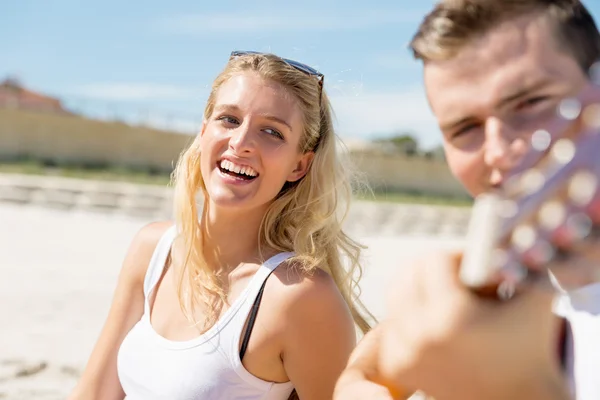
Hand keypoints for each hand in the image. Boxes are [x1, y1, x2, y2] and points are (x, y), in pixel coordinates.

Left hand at [376, 250, 569, 399]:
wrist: (517, 398)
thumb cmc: (528, 346)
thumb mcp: (532, 297)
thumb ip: (520, 260)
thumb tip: (502, 231)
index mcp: (449, 317)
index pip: (432, 259)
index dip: (458, 258)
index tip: (477, 270)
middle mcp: (418, 336)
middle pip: (408, 272)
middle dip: (436, 271)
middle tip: (464, 283)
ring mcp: (403, 353)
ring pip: (397, 294)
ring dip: (422, 291)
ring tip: (454, 305)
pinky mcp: (396, 365)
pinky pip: (392, 318)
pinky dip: (411, 315)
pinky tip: (439, 324)